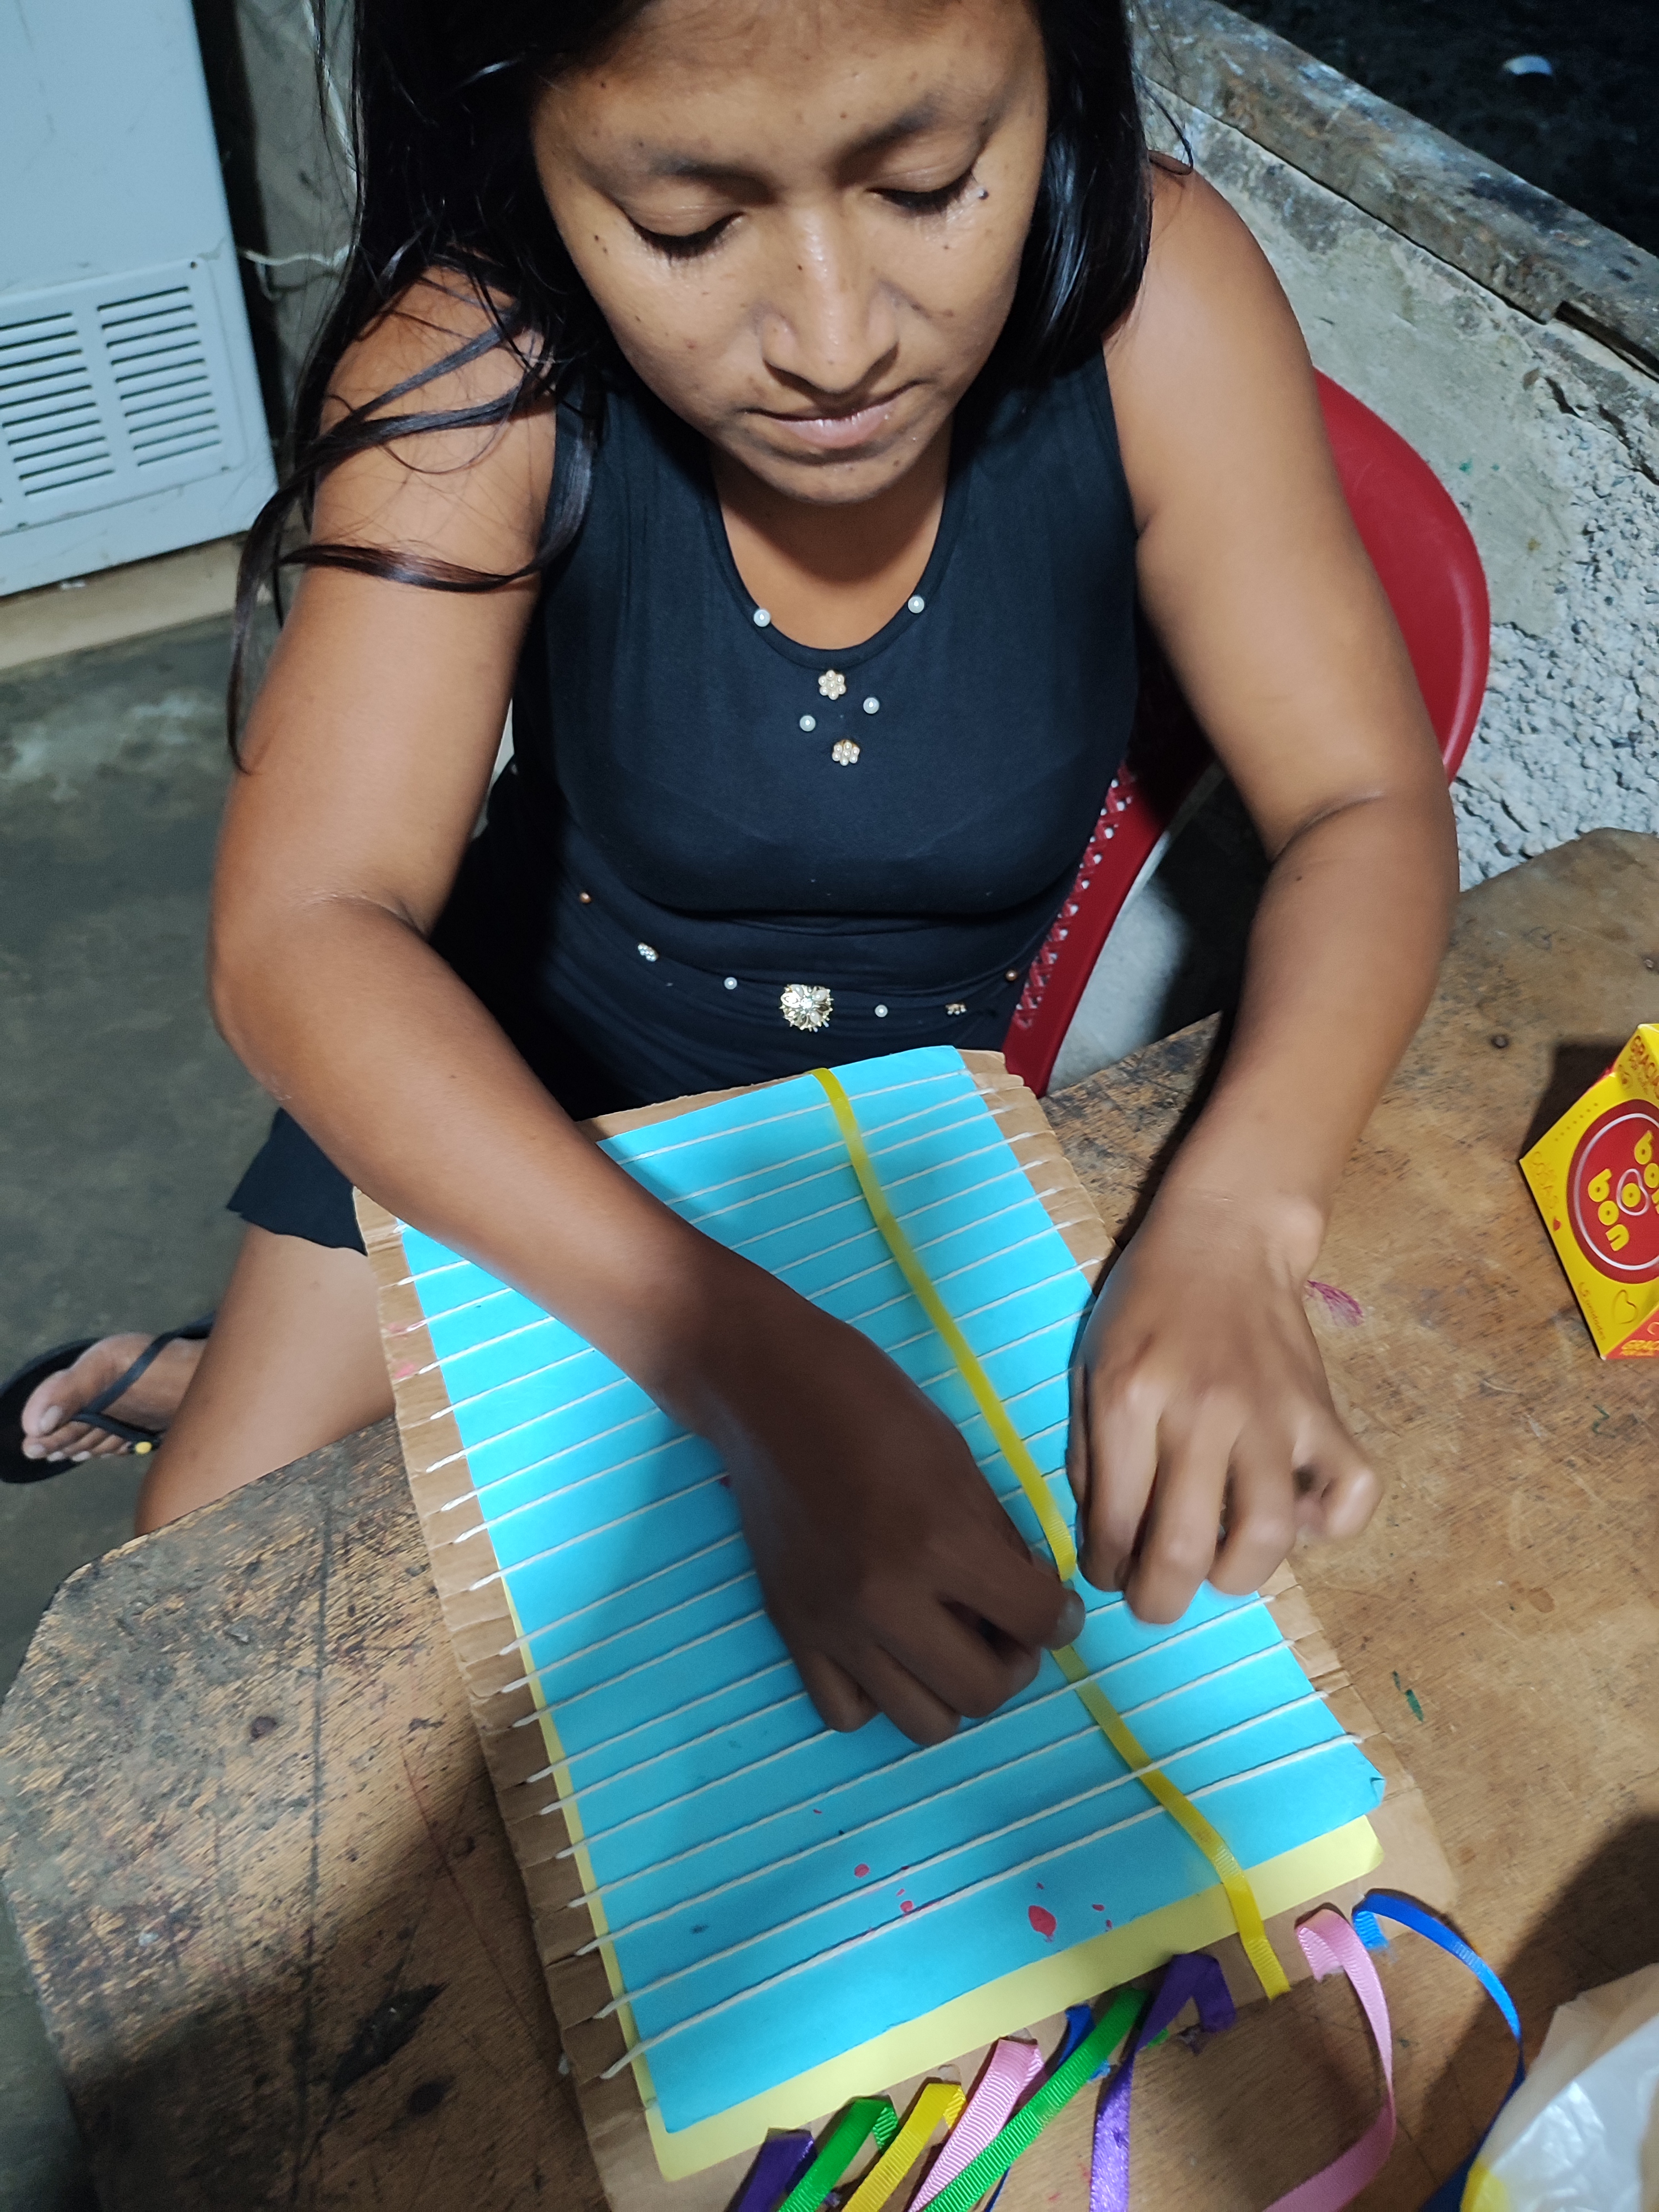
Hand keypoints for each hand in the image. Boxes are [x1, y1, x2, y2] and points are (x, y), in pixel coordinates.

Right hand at [688, 1276, 1083, 1744]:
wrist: (766, 1389)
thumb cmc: (872, 1405)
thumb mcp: (960, 1461)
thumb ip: (1000, 1541)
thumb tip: (1032, 1601)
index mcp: (939, 1541)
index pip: (1037, 1624)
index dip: (1062, 1618)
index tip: (1056, 1606)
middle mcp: (885, 1597)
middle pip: (984, 1693)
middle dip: (1013, 1662)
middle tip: (1006, 1624)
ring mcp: (832, 1623)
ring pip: (924, 1721)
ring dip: (951, 1686)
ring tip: (948, 1639)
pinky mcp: (790, 1631)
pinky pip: (848, 1713)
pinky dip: (879, 1694)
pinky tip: (887, 1646)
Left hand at [1066, 1191, 1380, 1623]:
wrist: (1226, 1238)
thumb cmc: (1146, 1304)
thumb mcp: (1090, 1366)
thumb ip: (1090, 1454)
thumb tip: (1106, 1542)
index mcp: (1131, 1399)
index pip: (1116, 1523)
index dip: (1107, 1569)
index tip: (1109, 1572)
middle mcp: (1202, 1412)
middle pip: (1188, 1546)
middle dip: (1163, 1599)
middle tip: (1156, 1600)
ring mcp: (1271, 1414)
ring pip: (1269, 1535)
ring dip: (1238, 1575)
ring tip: (1218, 1567)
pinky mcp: (1322, 1412)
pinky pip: (1350, 1492)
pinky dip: (1329, 1525)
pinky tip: (1296, 1519)